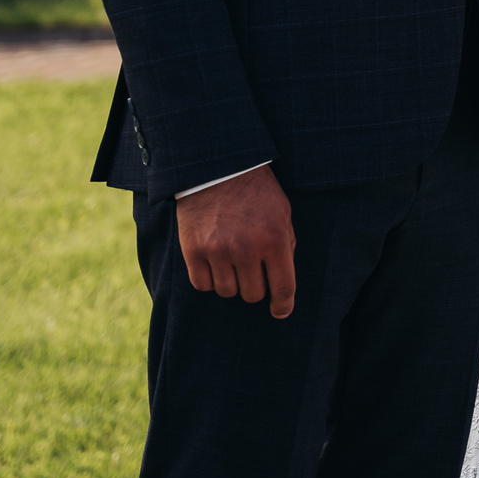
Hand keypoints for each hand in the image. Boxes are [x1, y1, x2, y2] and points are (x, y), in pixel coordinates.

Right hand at [176, 164, 296, 317]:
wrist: (218, 166)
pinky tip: (214, 263)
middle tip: (252, 270)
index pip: (283, 287)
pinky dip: (209, 279)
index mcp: (274, 239)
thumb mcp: (282, 212)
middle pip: (253, 295)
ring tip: (232, 260)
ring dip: (232, 282)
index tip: (281, 311)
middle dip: (256, 286)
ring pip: (227, 292)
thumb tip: (282, 282)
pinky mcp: (193, 250)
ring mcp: (218, 251)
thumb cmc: (256, 190)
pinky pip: (203, 285)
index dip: (283, 305)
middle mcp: (246, 249)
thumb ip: (285, 245)